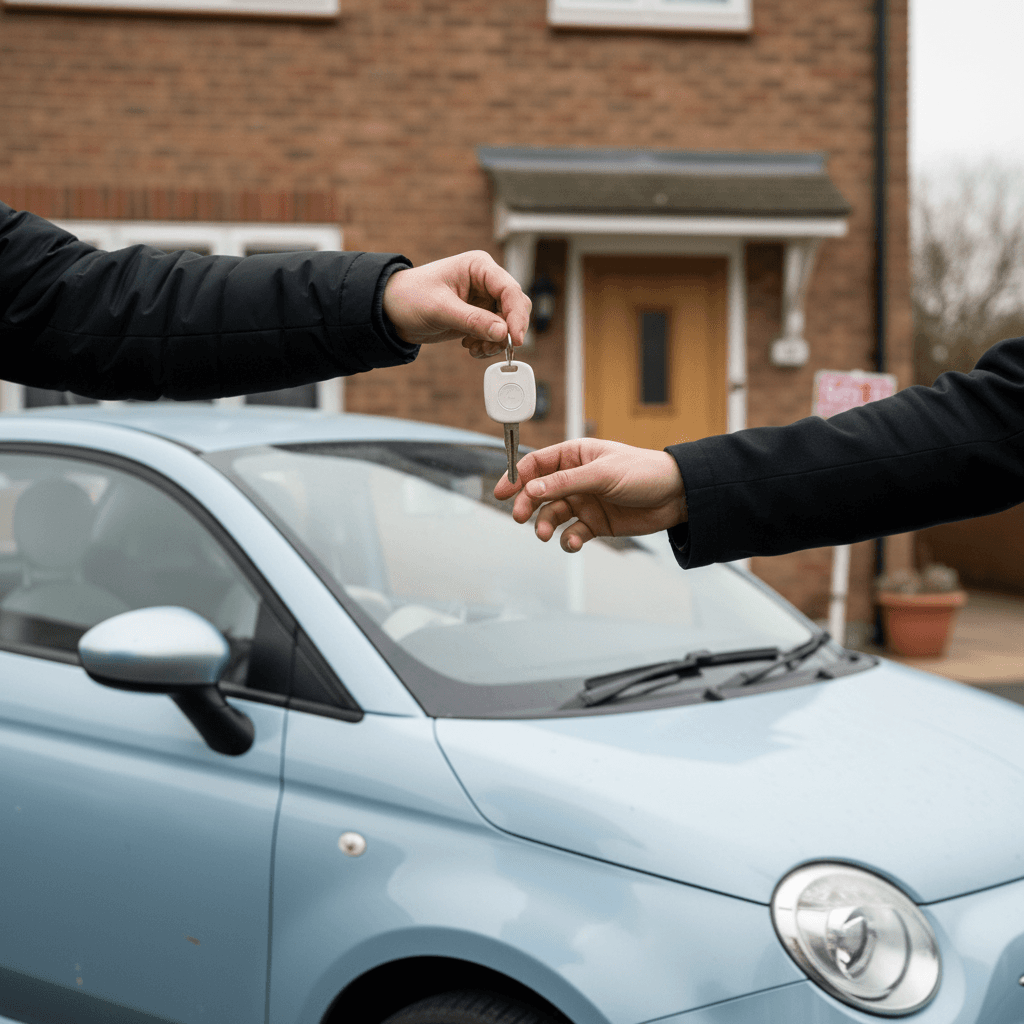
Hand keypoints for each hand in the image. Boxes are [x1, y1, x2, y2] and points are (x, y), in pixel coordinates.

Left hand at [382, 250, 531, 357]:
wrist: (390, 311)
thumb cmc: (409, 297)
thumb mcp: (440, 309)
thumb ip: (473, 320)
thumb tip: (502, 332)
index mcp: (478, 267)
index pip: (509, 289)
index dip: (516, 315)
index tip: (514, 339)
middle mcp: (485, 281)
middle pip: (515, 306)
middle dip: (507, 330)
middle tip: (493, 348)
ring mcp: (483, 300)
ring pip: (507, 323)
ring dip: (496, 340)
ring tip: (475, 348)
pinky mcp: (478, 316)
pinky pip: (496, 333)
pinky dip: (488, 344)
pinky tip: (470, 347)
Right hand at [494, 438, 687, 551]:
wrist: (677, 496)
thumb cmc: (644, 472)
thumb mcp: (601, 474)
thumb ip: (564, 483)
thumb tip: (531, 490)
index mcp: (575, 455)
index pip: (537, 464)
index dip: (516, 476)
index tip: (501, 492)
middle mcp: (576, 478)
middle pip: (539, 492)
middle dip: (527, 505)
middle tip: (519, 517)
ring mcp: (584, 501)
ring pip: (553, 515)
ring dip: (545, 525)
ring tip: (546, 534)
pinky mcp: (596, 523)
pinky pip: (572, 533)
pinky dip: (568, 540)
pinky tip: (573, 542)